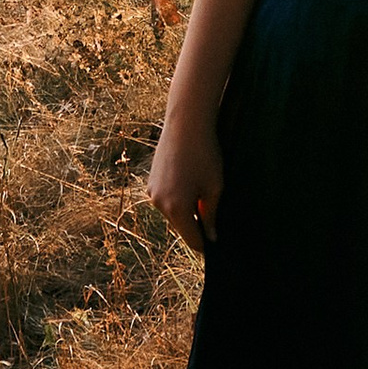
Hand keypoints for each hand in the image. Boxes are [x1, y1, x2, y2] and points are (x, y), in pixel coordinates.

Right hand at [146, 106, 222, 256]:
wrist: (185, 124)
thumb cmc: (205, 155)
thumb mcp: (214, 188)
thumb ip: (211, 215)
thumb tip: (211, 237)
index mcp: (176, 209)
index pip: (192, 239)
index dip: (206, 244)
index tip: (216, 243)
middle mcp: (159, 204)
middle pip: (181, 226)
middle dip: (195, 224)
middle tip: (212, 211)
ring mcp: (152, 192)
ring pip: (172, 212)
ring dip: (185, 209)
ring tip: (201, 189)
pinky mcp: (150, 181)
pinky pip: (165, 198)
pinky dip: (176, 197)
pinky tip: (189, 179)